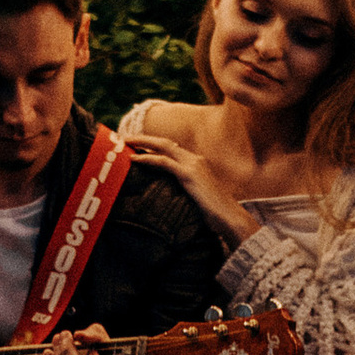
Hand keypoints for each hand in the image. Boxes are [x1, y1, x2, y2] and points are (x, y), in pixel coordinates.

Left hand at [131, 130, 256, 246]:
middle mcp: (195, 159)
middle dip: (144, 138)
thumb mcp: (197, 196)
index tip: (137, 146)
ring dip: (142, 142)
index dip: (154, 145)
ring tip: (125, 143)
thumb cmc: (214, 212)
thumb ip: (185, 189)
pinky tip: (134, 159)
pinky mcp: (189, 174)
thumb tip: (170, 194)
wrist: (229, 217)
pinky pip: (164, 162)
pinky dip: (147, 158)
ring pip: (163, 146)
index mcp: (197, 162)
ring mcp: (193, 164)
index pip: (171, 148)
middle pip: (164, 142)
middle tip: (125, 138)